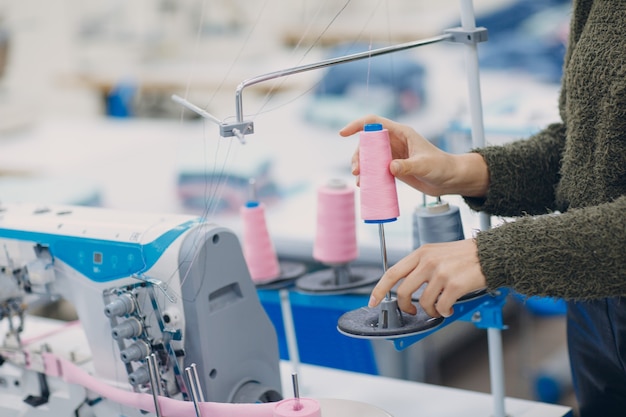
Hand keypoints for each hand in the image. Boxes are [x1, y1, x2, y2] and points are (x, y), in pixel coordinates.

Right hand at [339, 115, 487, 197]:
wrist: (450, 180)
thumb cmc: (442, 167)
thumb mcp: (425, 166)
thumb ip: (408, 166)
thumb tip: (390, 167)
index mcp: (401, 133)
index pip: (374, 123)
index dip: (357, 125)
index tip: (343, 133)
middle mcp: (395, 142)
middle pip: (367, 143)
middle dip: (358, 155)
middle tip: (357, 170)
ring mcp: (393, 155)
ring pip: (369, 157)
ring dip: (361, 167)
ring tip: (360, 181)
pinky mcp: (393, 168)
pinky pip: (375, 169)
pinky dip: (368, 176)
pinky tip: (365, 185)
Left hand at [368, 239, 486, 317]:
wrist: (491, 254)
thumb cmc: (465, 256)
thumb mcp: (438, 253)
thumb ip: (421, 266)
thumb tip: (407, 289)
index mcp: (421, 253)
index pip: (392, 272)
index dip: (380, 289)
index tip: (374, 300)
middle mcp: (428, 261)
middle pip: (404, 291)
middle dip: (405, 307)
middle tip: (411, 312)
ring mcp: (441, 273)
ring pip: (424, 302)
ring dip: (430, 311)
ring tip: (439, 308)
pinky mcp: (454, 285)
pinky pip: (441, 307)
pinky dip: (444, 312)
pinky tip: (450, 308)